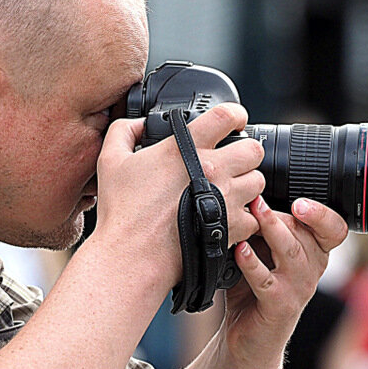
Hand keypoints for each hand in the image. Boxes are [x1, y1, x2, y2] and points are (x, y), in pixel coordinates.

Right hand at [95, 103, 264, 285]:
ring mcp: (227, 198)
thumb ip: (124, 132)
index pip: (226, 115)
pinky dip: (244, 218)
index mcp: (186, 148)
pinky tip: (227, 218)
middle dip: (245, 153)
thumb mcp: (110, 160)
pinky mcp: (233, 227)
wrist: (132, 254)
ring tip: (228, 192)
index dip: (235, 114)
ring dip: (246, 185)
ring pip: (258, 182)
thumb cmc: (122, 212)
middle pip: (253, 149)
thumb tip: (139, 125)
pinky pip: (254, 216)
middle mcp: (213, 169)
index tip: (234, 121)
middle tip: (232, 162)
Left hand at [221, 196, 347, 354]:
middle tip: (256, 199)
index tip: (300, 202)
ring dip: (270, 230)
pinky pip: (267, 280)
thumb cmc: (254, 289)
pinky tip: (240, 251)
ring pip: (290, 252)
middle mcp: (312, 269)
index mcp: (314, 252)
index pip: (334, 228)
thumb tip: (246, 194)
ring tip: (252, 214)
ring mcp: (298, 289)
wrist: (248, 336)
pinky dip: (252, 263)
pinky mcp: (279, 306)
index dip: (321, 214)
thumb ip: (260, 228)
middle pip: (305, 234)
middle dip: (279, 215)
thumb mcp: (261, 251)